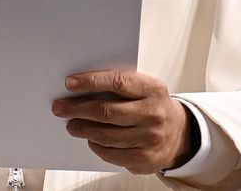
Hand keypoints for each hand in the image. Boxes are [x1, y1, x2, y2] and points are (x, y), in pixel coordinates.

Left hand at [52, 70, 194, 174]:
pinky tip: (90, 139)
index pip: (118, 82)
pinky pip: (111, 153)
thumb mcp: (145, 89)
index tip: (70, 83)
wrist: (179, 134)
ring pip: (105, 135)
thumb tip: (82, 87)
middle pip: (107, 111)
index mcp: (153, 89)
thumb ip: (121, 86)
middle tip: (60, 107)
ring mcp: (150, 138)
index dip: (91, 82)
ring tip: (72, 124)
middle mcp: (153, 114)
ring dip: (83, 129)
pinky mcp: (144, 159)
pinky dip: (96, 146)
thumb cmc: (153, 106)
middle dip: (78, 109)